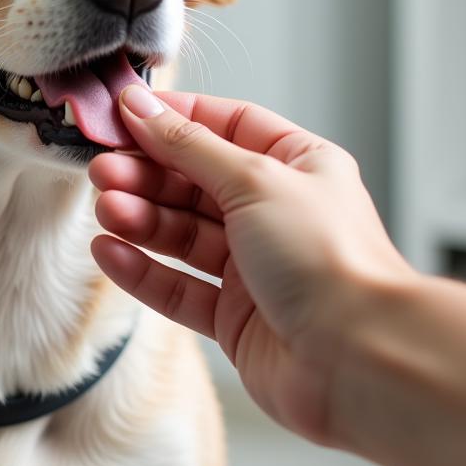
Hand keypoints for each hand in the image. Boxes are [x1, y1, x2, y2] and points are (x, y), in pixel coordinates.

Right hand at [89, 86, 412, 446]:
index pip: (224, 126)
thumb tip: (142, 106)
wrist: (362, 359)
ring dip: (139, 218)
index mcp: (296, 166)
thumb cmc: (330, 260)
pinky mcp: (235, 317)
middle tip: (102, 169)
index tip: (123, 115)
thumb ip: (188, 145)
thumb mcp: (253, 178)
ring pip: (181, 233)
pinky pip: (177, 285)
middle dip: (146, 173)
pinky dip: (142, 269)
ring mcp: (254, 267)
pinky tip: (110, 252)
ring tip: (106, 209)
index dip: (173, 119)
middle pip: (194, 181)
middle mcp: (275, 213)